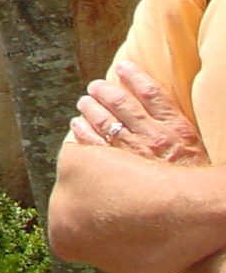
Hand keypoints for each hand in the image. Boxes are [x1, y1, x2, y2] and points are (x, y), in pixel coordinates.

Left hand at [70, 60, 209, 164]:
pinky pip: (93, 144)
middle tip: (94, 86)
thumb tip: (152, 101)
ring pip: (103, 120)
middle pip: (120, 103)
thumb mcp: (192, 143)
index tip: (122, 66)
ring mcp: (133, 153)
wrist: (195, 206)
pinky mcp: (118, 170)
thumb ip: (173, 122)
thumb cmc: (194, 175)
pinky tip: (77, 125)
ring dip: (89, 108)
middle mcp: (153, 137)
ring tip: (83, 102)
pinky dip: (81, 131)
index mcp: (175, 128)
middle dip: (102, 90)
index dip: (134, 76)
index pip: (150, 92)